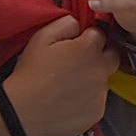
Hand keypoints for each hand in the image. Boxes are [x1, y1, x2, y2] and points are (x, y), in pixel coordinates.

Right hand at [3, 14, 119, 135]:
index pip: (101, 33)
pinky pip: (98, 100)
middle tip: (80, 60)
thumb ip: (66, 23)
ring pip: (104, 79)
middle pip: (112, 56)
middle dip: (100, 54)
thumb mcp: (42, 37)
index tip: (79, 41)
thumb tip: (79, 23)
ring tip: (69, 83)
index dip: (89, 36)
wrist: (23, 112)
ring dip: (93, 77)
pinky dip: (88, 98)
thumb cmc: (31, 74)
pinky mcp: (96, 112)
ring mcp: (100, 93)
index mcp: (88, 49)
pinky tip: (69, 99)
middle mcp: (100, 70)